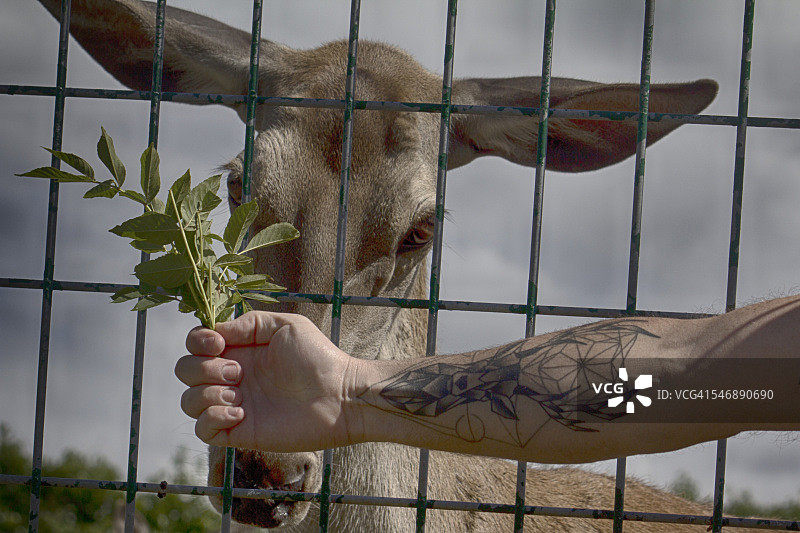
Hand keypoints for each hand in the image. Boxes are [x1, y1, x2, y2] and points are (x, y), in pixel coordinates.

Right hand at [175, 311, 361, 450]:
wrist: (341, 395)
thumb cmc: (319, 357)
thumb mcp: (285, 326)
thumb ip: (248, 323)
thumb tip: (215, 332)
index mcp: (240, 350)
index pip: (196, 344)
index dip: (197, 342)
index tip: (217, 344)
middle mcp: (233, 377)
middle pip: (184, 371)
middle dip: (202, 369)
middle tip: (239, 372)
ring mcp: (234, 405)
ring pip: (189, 402)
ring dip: (207, 395)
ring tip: (241, 395)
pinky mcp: (240, 432)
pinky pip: (202, 430)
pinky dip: (212, 418)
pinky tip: (241, 413)